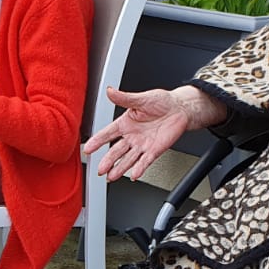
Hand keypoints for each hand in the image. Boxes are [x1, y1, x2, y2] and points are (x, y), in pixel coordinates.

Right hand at [87, 86, 222, 181]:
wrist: (180, 109)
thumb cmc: (161, 102)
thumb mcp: (141, 98)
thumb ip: (124, 98)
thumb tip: (110, 91)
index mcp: (126, 123)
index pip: (108, 134)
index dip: (97, 141)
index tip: (88, 149)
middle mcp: (132, 136)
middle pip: (116, 151)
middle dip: (107, 161)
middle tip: (99, 169)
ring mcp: (142, 145)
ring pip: (128, 159)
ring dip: (119, 168)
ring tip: (111, 176)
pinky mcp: (154, 150)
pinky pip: (145, 161)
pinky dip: (139, 168)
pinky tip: (133, 175)